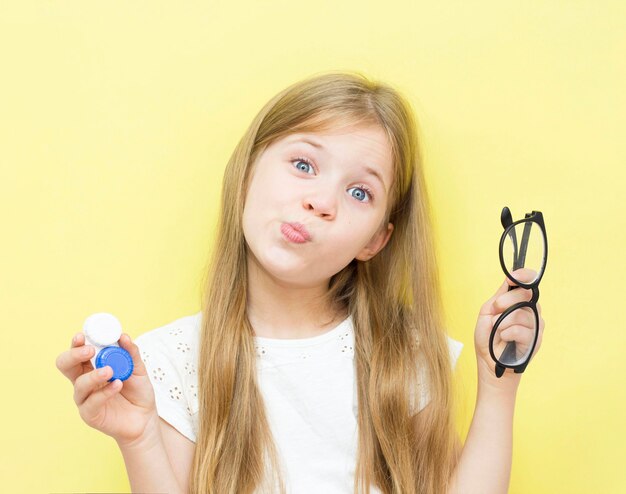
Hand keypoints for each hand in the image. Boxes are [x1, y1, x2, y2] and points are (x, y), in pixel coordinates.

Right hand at [55, 331, 158, 446]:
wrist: (145, 418)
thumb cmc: (138, 392)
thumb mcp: (138, 368)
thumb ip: (131, 352)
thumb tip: (123, 335)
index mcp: (92, 367)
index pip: (78, 353)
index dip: (77, 343)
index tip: (82, 335)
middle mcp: (85, 381)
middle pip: (65, 365)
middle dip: (74, 355)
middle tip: (89, 350)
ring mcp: (85, 399)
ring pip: (79, 384)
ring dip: (94, 375)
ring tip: (110, 371)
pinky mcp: (90, 415)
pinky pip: (92, 402)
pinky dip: (105, 392)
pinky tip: (117, 385)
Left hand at [473, 268, 544, 389]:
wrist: (488, 360)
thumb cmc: (488, 335)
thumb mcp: (488, 311)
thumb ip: (500, 296)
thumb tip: (510, 282)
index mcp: (519, 300)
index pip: (529, 281)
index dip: (524, 275)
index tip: (511, 278)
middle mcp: (530, 310)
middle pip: (525, 294)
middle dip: (505, 301)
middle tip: (495, 310)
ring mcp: (535, 325)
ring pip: (521, 313)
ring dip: (503, 322)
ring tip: (498, 331)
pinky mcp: (536, 340)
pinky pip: (522, 330)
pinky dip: (507, 333)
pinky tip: (504, 338)